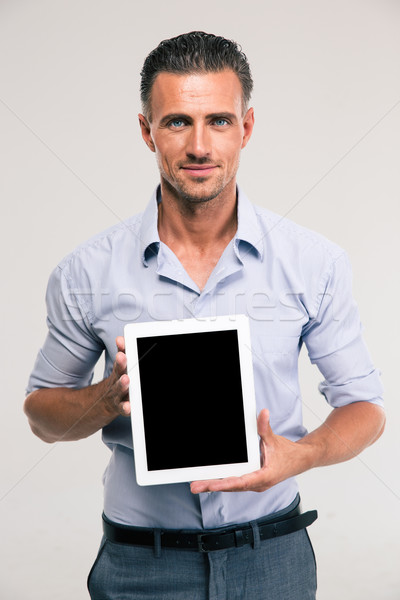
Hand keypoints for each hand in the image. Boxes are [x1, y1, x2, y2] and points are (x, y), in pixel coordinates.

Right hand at [102, 336, 130, 417]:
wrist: (100, 404)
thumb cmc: (115, 384)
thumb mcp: (118, 369)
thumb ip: (123, 354)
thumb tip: (122, 338)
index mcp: (119, 371)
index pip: (120, 357)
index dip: (121, 348)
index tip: (120, 340)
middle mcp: (116, 381)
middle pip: (118, 371)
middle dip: (120, 364)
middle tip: (122, 357)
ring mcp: (116, 395)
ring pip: (118, 389)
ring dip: (121, 384)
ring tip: (125, 379)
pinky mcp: (119, 407)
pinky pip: (122, 408)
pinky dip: (125, 407)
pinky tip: (127, 406)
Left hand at [190, 409, 305, 493]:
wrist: (300, 460)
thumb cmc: (287, 453)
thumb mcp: (274, 439)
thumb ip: (265, 427)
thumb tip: (263, 413)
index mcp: (264, 476)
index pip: (241, 482)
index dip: (225, 483)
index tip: (211, 484)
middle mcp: (258, 484)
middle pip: (232, 486)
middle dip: (213, 486)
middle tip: (195, 486)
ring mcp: (255, 484)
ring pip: (232, 487)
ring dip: (215, 485)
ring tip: (198, 485)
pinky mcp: (253, 482)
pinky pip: (236, 484)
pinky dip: (223, 483)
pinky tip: (211, 481)